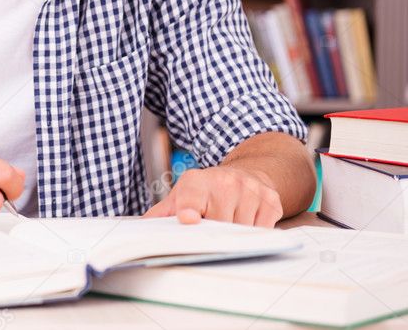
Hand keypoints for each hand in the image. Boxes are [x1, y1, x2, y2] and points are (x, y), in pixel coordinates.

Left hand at [142, 165, 283, 226]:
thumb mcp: (181, 196)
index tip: (187, 218)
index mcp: (196, 181)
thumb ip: (162, 213)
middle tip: (212, 231)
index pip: (192, 197)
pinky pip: (263, 229)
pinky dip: (255, 234)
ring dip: (235, 236)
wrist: (243, 175)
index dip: (190, 208)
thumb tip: (140, 230)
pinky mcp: (270, 200)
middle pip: (219, 222)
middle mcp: (225, 181)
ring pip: (242, 229)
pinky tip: (246, 222)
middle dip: (214, 233)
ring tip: (228, 224)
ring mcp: (250, 190)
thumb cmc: (207, 191)